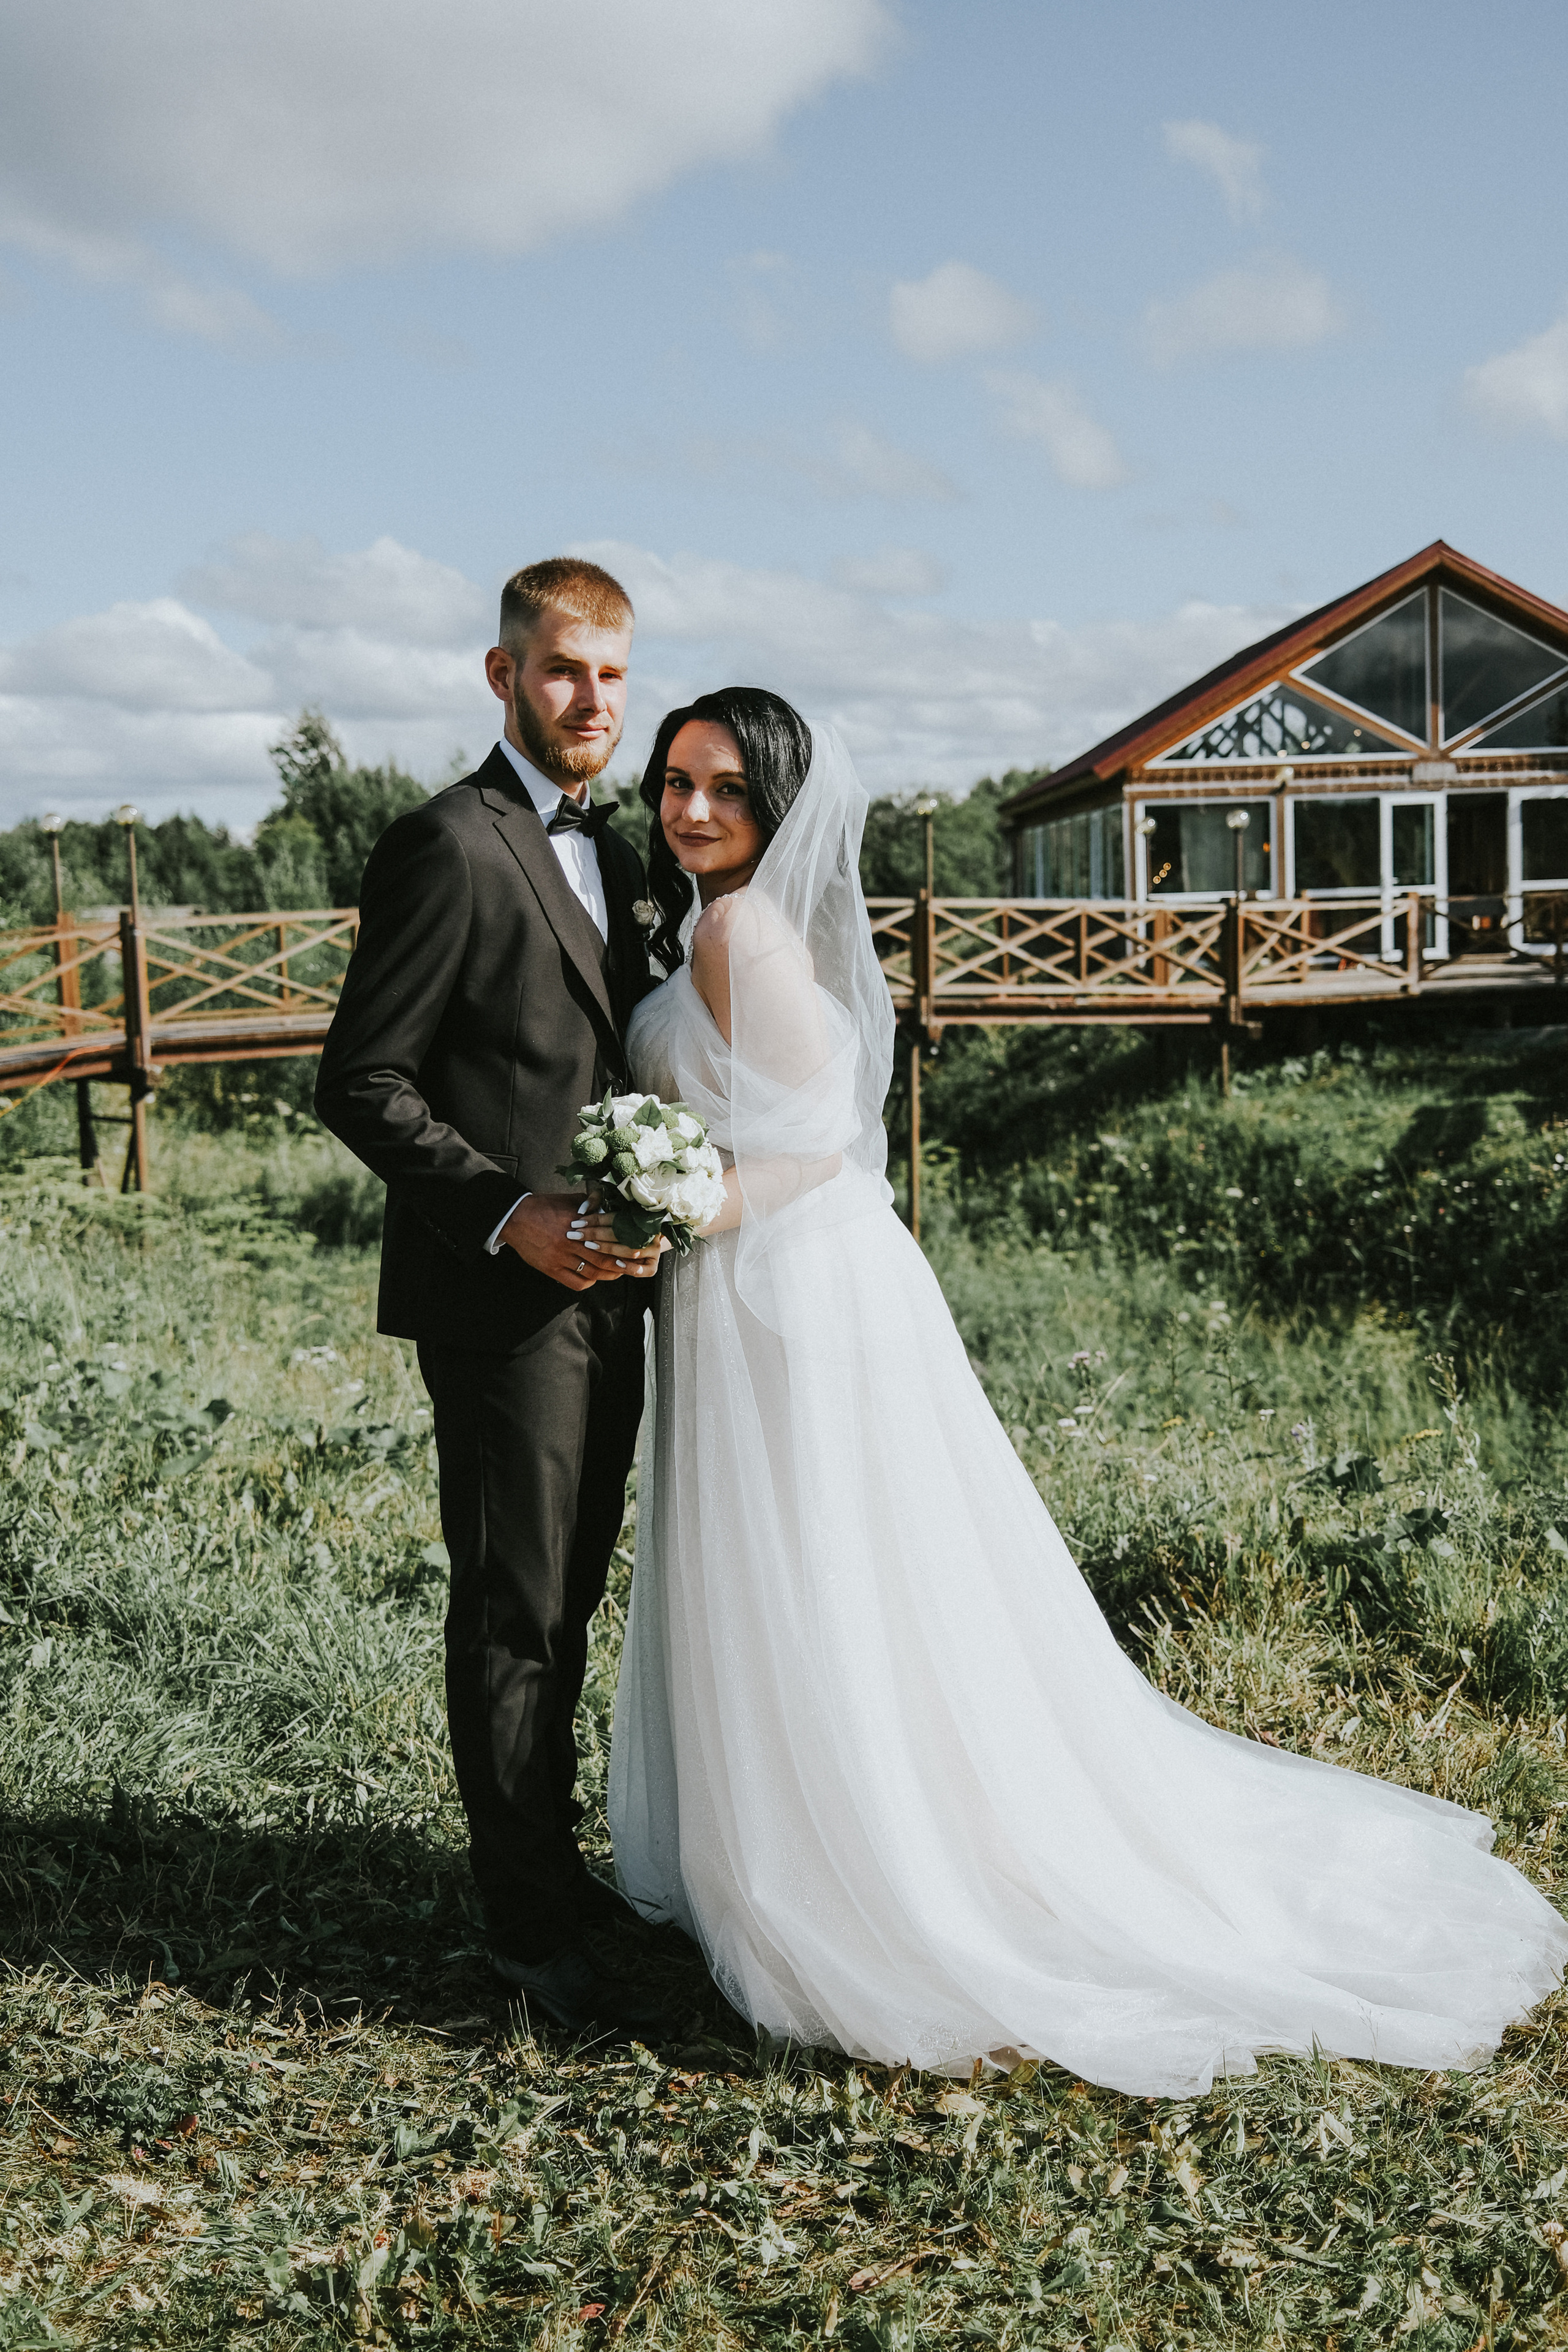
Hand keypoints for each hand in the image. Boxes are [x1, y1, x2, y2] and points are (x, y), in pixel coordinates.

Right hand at [499, 1192, 627, 1289]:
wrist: (516, 1218)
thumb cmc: (543, 1207)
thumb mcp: (569, 1200)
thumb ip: (589, 1204)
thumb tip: (606, 1207)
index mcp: (577, 1224)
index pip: (606, 1239)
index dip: (621, 1247)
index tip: (632, 1249)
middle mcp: (570, 1242)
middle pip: (602, 1259)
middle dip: (619, 1264)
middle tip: (630, 1265)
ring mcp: (560, 1258)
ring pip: (591, 1272)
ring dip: (606, 1275)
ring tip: (616, 1273)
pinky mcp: (551, 1268)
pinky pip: (574, 1282)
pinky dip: (587, 1282)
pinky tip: (593, 1278)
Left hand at [568, 1206, 669, 1280]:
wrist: (650, 1237)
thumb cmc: (626, 1222)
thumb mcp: (613, 1205)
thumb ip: (597, 1200)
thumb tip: (582, 1209)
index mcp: (640, 1216)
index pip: (614, 1217)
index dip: (593, 1220)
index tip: (576, 1223)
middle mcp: (648, 1233)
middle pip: (620, 1233)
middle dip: (595, 1234)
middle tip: (575, 1235)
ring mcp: (653, 1249)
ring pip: (631, 1251)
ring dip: (608, 1249)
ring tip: (590, 1246)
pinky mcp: (653, 1264)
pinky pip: (645, 1269)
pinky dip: (631, 1268)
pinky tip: (616, 1264)